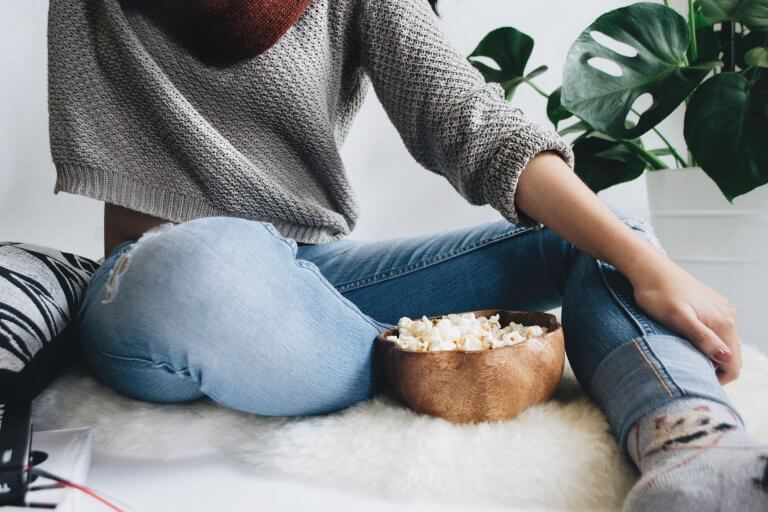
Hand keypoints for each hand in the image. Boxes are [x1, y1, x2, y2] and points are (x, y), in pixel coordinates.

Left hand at [627, 252, 740, 383]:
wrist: (648, 268)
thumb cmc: (657, 294)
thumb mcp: (676, 318)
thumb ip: (702, 337)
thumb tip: (726, 358)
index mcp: (724, 322)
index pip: (733, 366)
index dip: (715, 379)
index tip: (691, 378)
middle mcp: (729, 316)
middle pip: (731, 357)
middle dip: (712, 368)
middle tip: (684, 368)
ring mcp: (722, 309)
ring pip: (724, 345)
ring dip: (707, 355)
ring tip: (682, 353)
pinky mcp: (712, 305)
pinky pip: (716, 332)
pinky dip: (705, 342)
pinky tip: (684, 339)